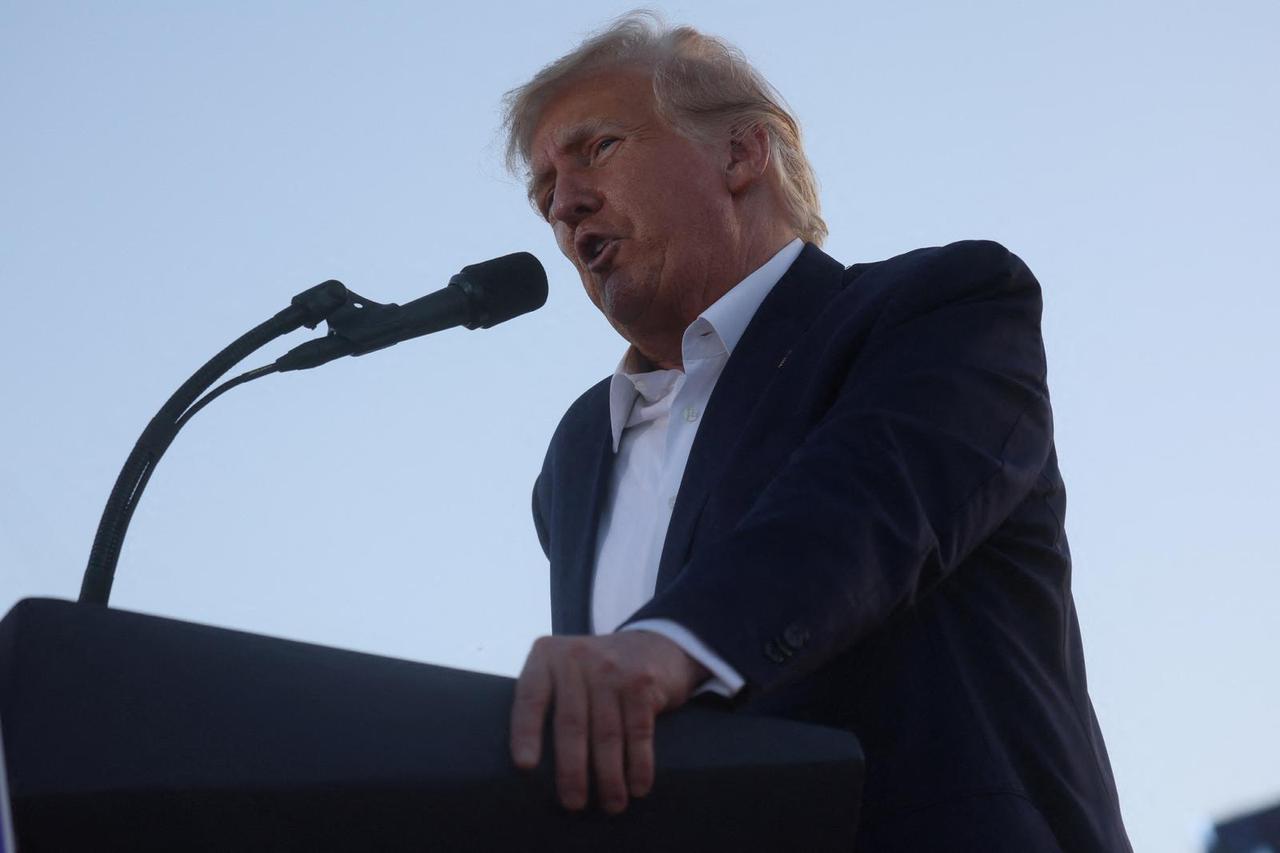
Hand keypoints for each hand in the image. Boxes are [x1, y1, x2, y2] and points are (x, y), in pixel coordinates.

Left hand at [509, 631, 708, 813]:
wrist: (653, 644)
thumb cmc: (597, 673)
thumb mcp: (565, 670)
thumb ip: (547, 699)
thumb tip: (531, 767)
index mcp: (547, 656)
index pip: (530, 697)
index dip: (526, 733)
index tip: (526, 767)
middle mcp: (577, 658)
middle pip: (571, 723)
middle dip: (572, 770)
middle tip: (573, 804)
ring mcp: (612, 669)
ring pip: (606, 733)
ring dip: (609, 777)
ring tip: (611, 805)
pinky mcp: (642, 682)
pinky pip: (638, 732)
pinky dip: (639, 764)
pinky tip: (637, 787)